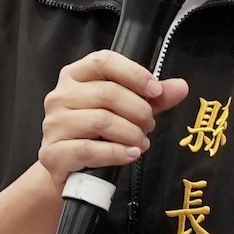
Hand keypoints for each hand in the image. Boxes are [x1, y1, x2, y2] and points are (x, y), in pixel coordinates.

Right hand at [37, 51, 190, 185]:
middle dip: (139, 111)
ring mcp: (54, 124)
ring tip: (141, 142)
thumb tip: (180, 87)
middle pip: (107, 93)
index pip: (104, 61)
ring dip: (131, 133)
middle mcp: (60, 96)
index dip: (134, 74)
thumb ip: (152, 99)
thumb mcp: (127, 111)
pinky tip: (130, 154)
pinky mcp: (53, 153)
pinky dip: (116, 152)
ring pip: (101, 121)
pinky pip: (89, 149)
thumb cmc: (96, 136)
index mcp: (75, 76)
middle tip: (149, 125)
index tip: (156, 91)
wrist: (70, 172)